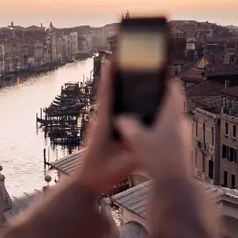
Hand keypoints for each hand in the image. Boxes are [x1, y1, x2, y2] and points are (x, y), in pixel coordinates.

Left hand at [73, 61, 136, 195]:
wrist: (87, 184)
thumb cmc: (100, 175)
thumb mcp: (121, 166)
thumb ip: (134, 156)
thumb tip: (149, 144)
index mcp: (103, 126)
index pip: (108, 97)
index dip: (110, 79)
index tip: (112, 61)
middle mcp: (102, 121)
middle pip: (110, 91)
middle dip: (117, 73)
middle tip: (125, 53)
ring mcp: (104, 124)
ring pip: (112, 98)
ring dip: (120, 82)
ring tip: (130, 65)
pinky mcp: (107, 130)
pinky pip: (116, 108)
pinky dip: (122, 96)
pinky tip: (133, 91)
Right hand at [115, 79, 191, 181]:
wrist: (174, 184)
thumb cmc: (158, 158)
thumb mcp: (136, 138)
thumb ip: (127, 124)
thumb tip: (121, 118)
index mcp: (172, 116)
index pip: (173, 90)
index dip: (164, 80)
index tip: (156, 74)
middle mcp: (181, 124)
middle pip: (170, 106)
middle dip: (157, 103)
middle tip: (144, 99)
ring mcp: (183, 138)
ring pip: (169, 123)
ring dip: (157, 121)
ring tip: (142, 122)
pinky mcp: (181, 151)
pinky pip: (169, 137)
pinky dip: (159, 135)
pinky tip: (147, 144)